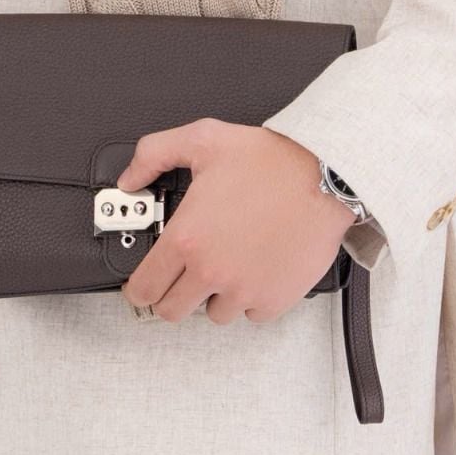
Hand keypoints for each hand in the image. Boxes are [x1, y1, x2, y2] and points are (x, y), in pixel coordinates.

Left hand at [118, 119, 353, 325]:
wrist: (325, 176)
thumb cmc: (271, 160)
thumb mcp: (203, 139)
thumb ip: (155, 154)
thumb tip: (129, 178)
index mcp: (187, 238)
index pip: (144, 288)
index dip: (137, 288)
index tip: (142, 285)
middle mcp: (212, 271)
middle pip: (172, 311)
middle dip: (171, 295)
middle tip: (182, 277)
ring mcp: (245, 290)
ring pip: (214, 314)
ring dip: (214, 296)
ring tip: (226, 266)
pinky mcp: (276, 299)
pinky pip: (252, 315)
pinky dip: (251, 300)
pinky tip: (254, 271)